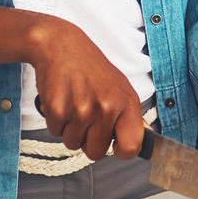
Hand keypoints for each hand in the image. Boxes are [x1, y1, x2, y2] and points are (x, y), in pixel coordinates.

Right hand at [29, 18, 145, 160]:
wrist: (61, 46)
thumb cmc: (91, 69)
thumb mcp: (120, 87)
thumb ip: (129, 116)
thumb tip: (141, 141)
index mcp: (126, 103)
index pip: (132, 146)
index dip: (123, 152)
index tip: (116, 146)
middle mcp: (106, 108)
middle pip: (97, 153)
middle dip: (89, 141)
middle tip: (87, 117)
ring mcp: (81, 110)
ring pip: (73, 144)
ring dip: (71, 130)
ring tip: (74, 104)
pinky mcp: (57, 110)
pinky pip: (56, 133)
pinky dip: (56, 121)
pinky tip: (62, 100)